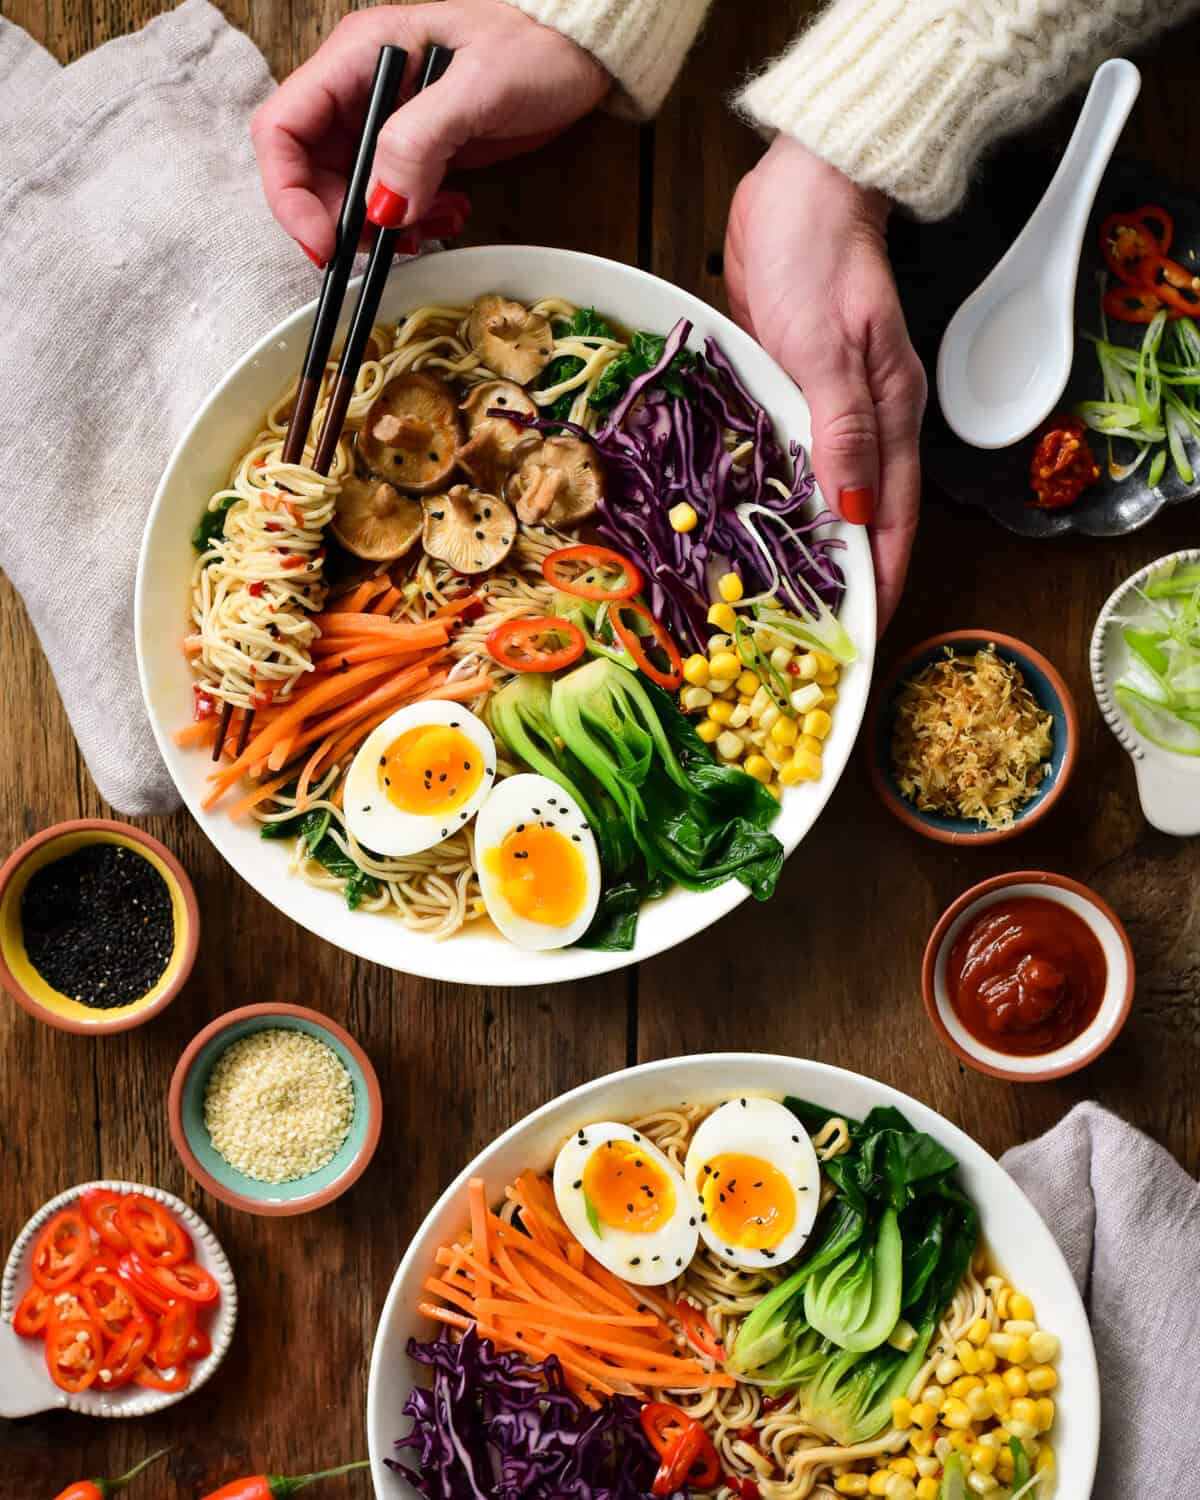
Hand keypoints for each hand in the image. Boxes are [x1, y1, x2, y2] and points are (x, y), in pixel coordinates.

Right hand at [253, 0, 610, 262]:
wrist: (579, 54)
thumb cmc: (536, 46)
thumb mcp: (479, 88)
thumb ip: (420, 142)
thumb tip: (381, 206)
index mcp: (356, 56)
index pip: (282, 129)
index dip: (290, 194)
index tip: (325, 242)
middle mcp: (359, 89)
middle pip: (309, 172)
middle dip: (341, 220)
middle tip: (388, 245)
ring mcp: (385, 121)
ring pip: (349, 194)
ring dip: (382, 228)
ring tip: (433, 227)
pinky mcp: (415, 151)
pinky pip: (389, 200)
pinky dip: (411, 223)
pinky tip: (449, 216)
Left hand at [724, 136, 925, 633]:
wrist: (803, 185)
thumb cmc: (813, 255)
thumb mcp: (826, 346)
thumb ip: (840, 429)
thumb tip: (855, 510)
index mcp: (888, 415)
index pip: (890, 520)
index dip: (879, 580)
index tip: (863, 635)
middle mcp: (870, 421)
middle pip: (867, 518)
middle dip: (850, 580)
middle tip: (820, 636)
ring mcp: (835, 407)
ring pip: (832, 495)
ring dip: (817, 548)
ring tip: (789, 601)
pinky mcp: (801, 390)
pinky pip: (798, 462)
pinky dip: (787, 502)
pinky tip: (760, 527)